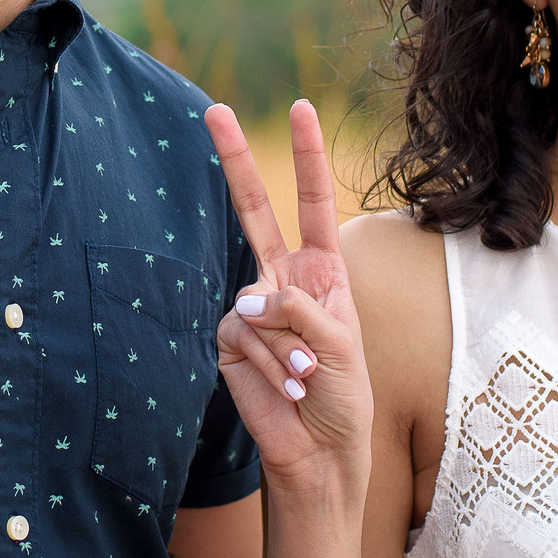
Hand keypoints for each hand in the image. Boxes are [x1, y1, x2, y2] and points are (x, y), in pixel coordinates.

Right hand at [206, 99, 371, 505]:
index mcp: (323, 271)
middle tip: (214, 109)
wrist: (318, 450)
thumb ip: (301, 312)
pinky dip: (270, 363)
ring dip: (289, 348)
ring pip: (259, 303)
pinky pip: (243, 335)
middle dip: (234, 160)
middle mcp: (284, 279)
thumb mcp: (341, 346)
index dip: (308, 156)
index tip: (302, 107)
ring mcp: (253, 308)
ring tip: (309, 381)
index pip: (314, 202)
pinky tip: (287, 388)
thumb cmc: (342, 396)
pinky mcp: (230, 339)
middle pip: (254, 210)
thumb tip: (248, 301)